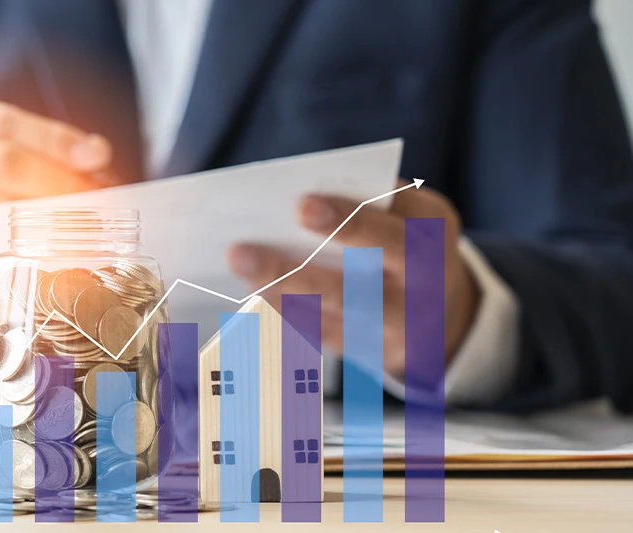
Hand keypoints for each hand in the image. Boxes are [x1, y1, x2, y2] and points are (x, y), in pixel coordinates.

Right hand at [0, 99, 111, 339]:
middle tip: (96, 197)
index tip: (96, 154)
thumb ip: (26, 151)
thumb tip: (96, 161)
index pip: (0, 121)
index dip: (53, 137)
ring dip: (50, 220)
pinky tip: (54, 255)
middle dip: (57, 179)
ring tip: (87, 227)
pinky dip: (23, 252)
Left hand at [226, 180, 479, 377]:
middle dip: (292, 272)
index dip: (347, 222)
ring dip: (276, 294)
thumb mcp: (416, 213)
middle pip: (349, 290)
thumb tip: (309, 186)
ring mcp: (387, 331)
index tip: (301, 206)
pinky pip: (317, 334)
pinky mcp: (363, 349)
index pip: (389, 237)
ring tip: (240, 268)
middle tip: (239, 252)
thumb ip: (377, 199)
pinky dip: (282, 312)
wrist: (442, 311)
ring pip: (324, 319)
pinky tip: (251, 289)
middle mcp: (412, 298)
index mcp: (430, 248)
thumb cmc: (413, 239)